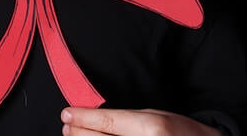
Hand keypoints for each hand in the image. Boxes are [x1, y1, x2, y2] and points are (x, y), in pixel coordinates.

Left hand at [61, 107, 221, 135]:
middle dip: (78, 132)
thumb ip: (127, 120)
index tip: (66, 113)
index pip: (107, 123)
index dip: (82, 118)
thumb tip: (95, 119)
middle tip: (66, 126)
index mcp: (151, 128)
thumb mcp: (156, 116)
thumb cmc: (180, 132)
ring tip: (72, 135)